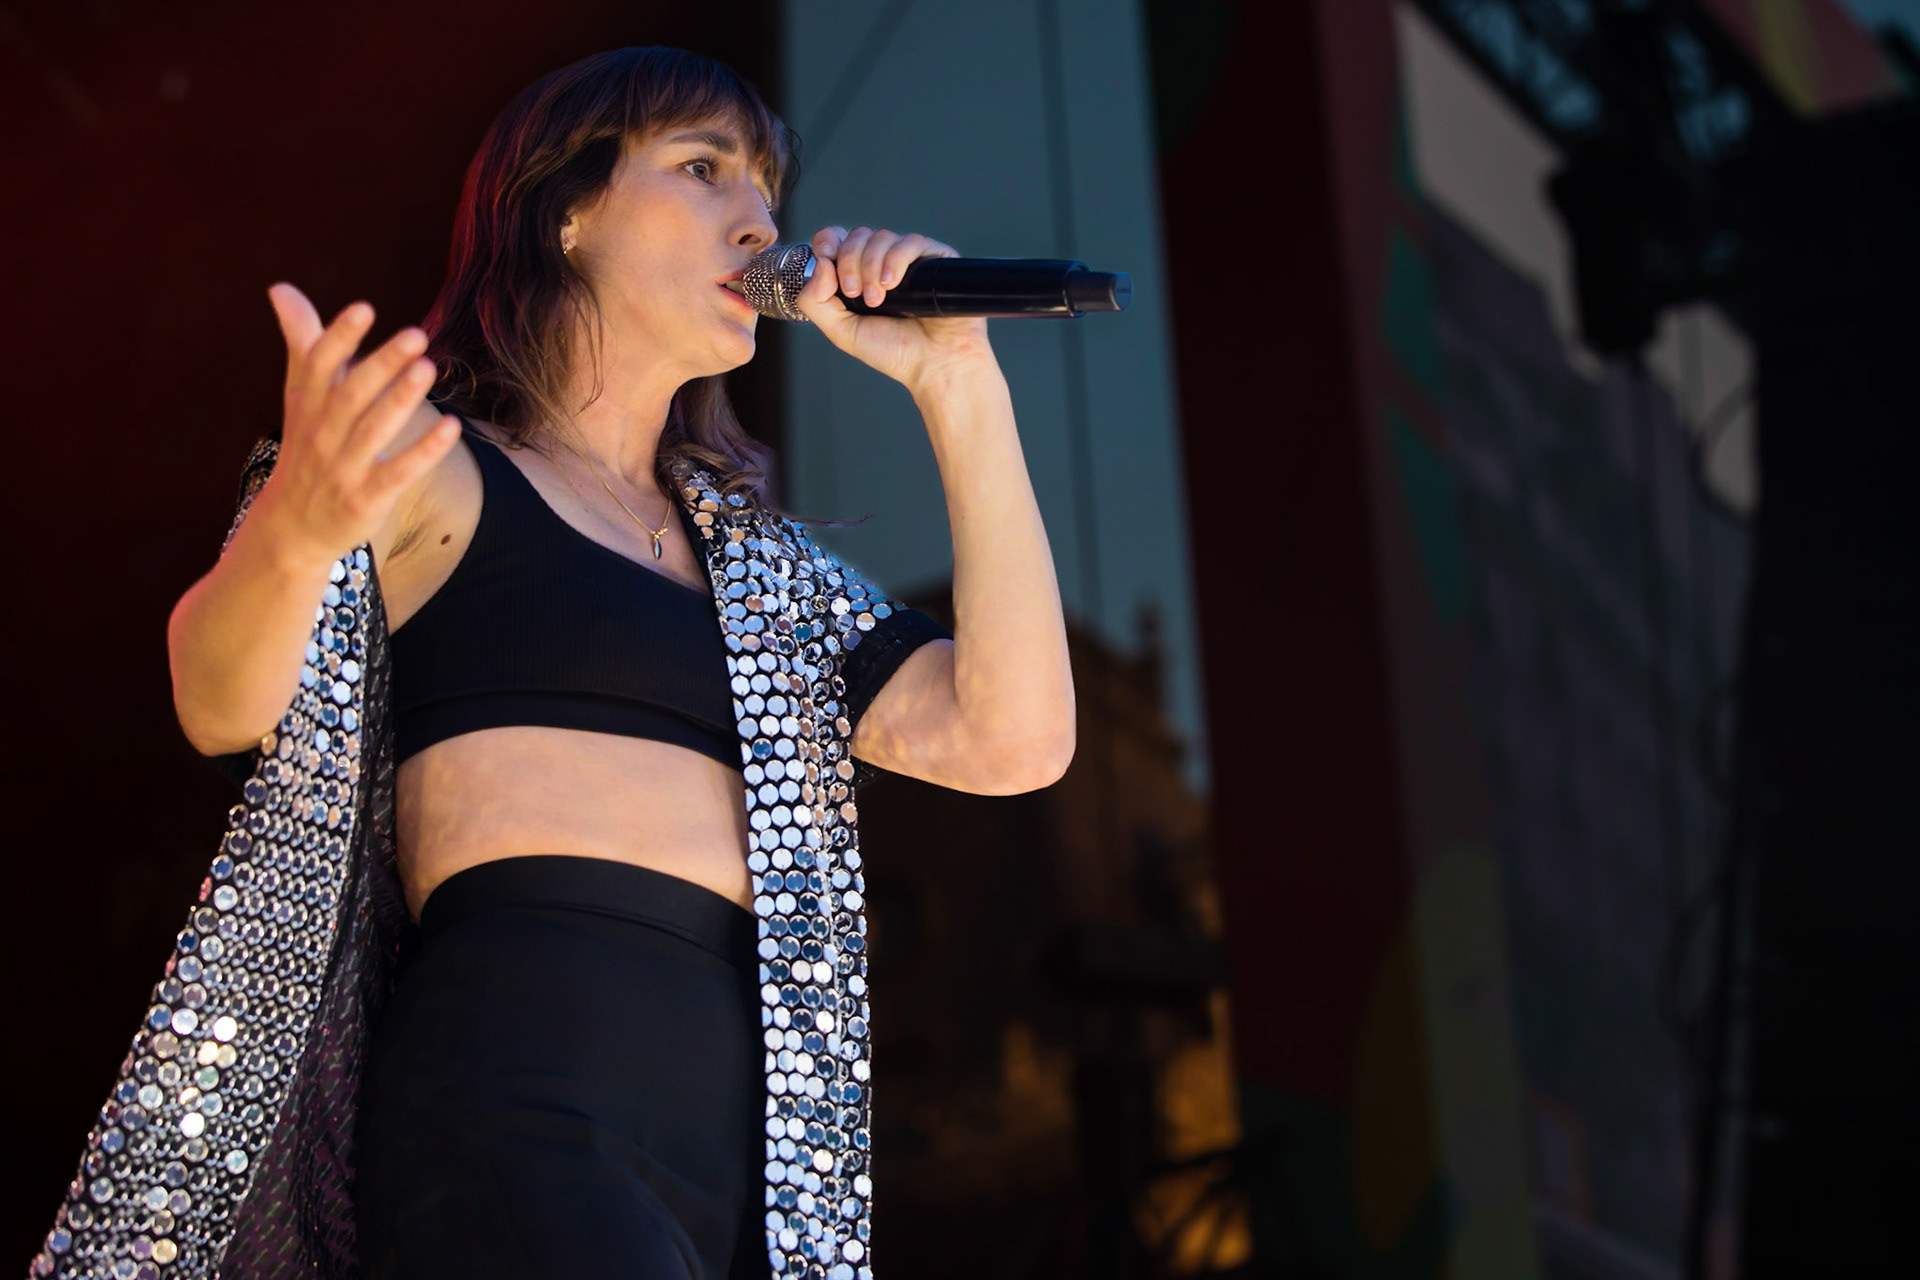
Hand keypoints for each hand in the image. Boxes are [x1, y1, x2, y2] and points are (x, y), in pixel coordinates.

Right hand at [255, 283, 460, 560]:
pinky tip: (451, 426)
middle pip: (350, 395)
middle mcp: (322, 434)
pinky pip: (398, 473)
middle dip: (380, 364)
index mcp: (307, 405)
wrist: (293, 525)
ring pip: (372, 431)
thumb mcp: (299, 396)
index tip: (364, 308)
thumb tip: (280, 288)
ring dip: (400, 400)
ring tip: (428, 368)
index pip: (318, 366)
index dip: (338, 337)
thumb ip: (301, 342)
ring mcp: (343, 468)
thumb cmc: (307, 446)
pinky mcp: (367, 498)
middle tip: (416, 334)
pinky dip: (424, 451)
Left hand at [794, 226, 996, 391]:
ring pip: (881, 237)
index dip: (827, 241)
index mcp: (858, 276)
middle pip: (857, 236)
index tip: (826, 258)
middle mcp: (882, 263)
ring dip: (871, 266)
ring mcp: (909, 259)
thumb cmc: (895, 352)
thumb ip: (815, 301)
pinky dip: (895, 260)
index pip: (837, 240)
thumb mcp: (841, 332)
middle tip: (855, 294)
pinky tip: (893, 285)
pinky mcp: (934, 257)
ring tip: (878, 300)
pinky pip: (910, 242)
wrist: (935, 364)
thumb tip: (820, 262)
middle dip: (850, 262)